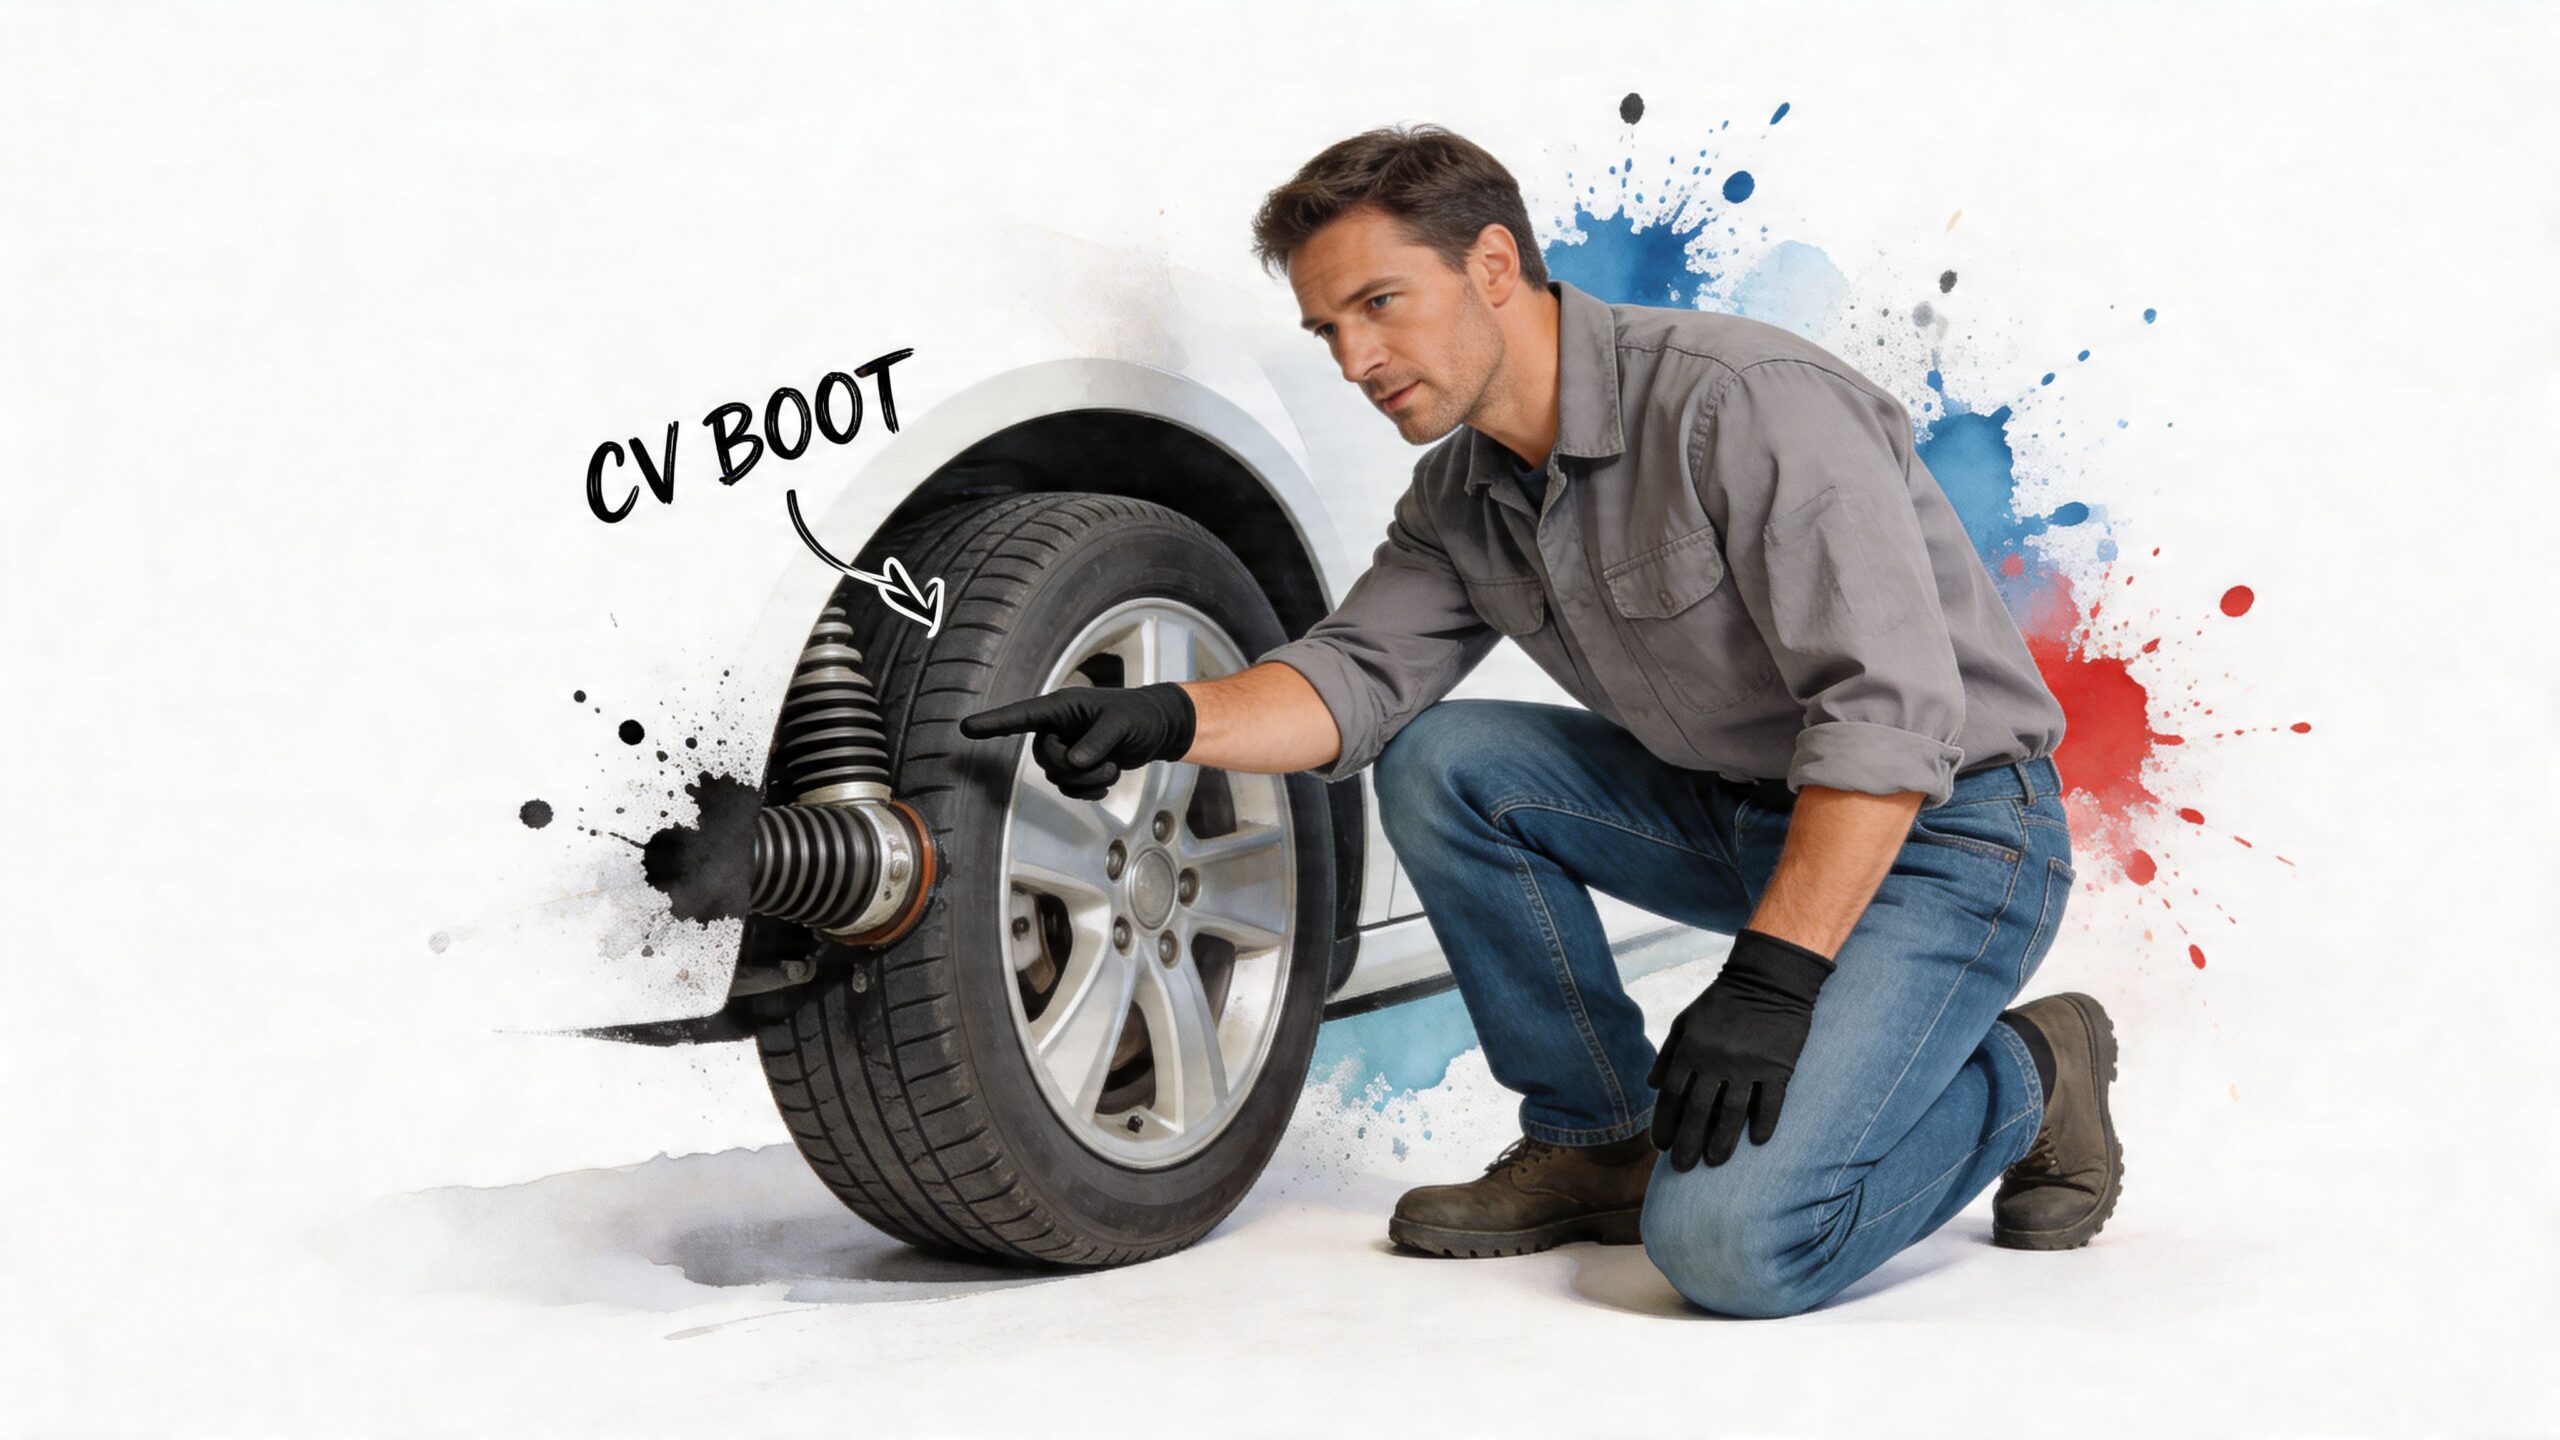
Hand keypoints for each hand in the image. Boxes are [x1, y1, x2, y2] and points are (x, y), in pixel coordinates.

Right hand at [957, 682, 1197, 799]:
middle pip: (1044, 760)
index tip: (966, 727)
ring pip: (1058, 778)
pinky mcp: (1075, 767)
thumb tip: (1074, 762)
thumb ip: (1098, 742)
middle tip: (1106, 762)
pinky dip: (1090, 791)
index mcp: (1060, 708)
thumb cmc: (1139, 715)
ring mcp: (1064, 749)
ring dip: (1088, 780)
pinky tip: (1107, 779)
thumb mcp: (1122, 724)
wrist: (1158, 729)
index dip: (993, 723)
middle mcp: (1056, 728)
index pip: (1020, 716)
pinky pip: (1069, 790)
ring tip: (1113, 766)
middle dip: (1075, 769)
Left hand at [1647, 928, 1835, 1170]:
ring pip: (1732, 1113)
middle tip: (1683, 1167)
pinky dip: (1764, 1122)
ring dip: (1722, 1141)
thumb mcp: (1686, 1020)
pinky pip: (1770, 1102)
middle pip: (1698, 1111)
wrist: (1768, 980)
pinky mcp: (1778, 1067)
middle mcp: (1717, 1061)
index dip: (1664, 1123)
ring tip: (1715, 1162)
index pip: (1672, 1095)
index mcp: (1692, 1049)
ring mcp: (1749, 1065)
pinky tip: (1757, 1141)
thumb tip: (1651, 1086)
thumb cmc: (1722, 1001)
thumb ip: (1667, 1053)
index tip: (1660, 1146)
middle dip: (1688, 1142)